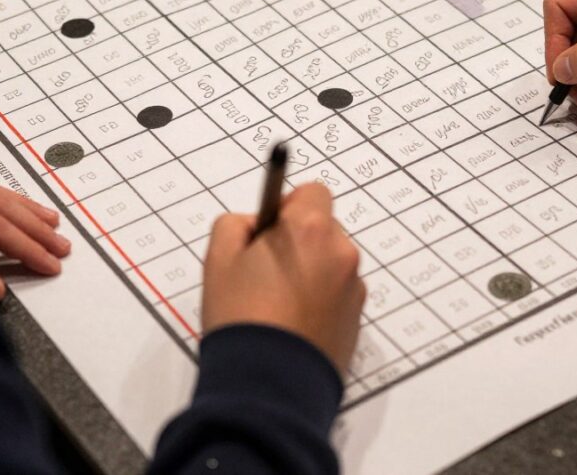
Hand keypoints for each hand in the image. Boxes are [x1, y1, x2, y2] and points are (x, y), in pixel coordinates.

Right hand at [202, 183, 365, 372]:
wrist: (268, 383)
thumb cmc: (241, 317)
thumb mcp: (218, 259)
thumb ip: (234, 225)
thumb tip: (253, 224)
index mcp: (310, 230)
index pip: (313, 192)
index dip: (289, 207)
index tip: (269, 231)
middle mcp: (341, 253)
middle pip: (324, 229)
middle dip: (300, 241)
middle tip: (266, 271)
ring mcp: (354, 289)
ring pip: (331, 264)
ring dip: (311, 272)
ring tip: (278, 304)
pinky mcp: (358, 320)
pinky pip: (338, 296)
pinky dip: (320, 301)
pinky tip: (293, 324)